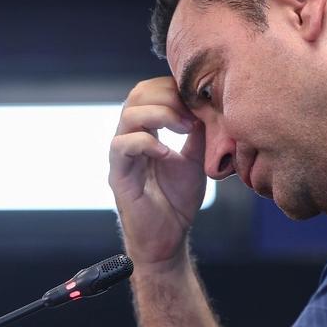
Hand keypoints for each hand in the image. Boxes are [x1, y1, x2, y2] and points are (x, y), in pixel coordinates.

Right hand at [109, 77, 206, 268]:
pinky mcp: (119, 175)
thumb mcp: (196, 158)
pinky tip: (168, 153)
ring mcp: (122, 155)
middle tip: (192, 113)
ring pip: (128, 115)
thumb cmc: (178, 200)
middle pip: (137, 95)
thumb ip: (198, 133)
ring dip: (161, 114)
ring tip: (185, 127)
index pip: (150, 91)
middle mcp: (130, 137)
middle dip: (167, 96)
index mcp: (146, 130)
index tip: (197, 100)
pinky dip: (147, 142)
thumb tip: (208, 106)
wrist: (168, 238)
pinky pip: (123, 146)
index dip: (172, 88)